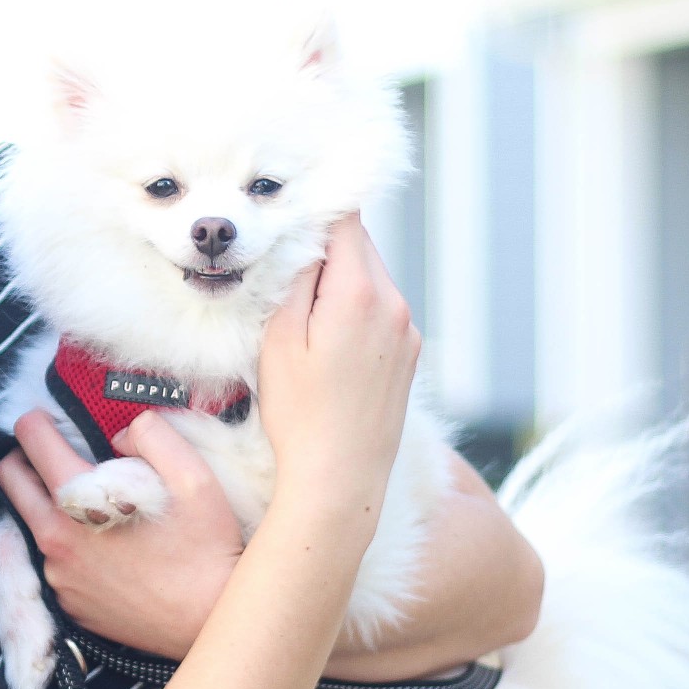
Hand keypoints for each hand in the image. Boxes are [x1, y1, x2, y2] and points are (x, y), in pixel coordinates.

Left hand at [0, 409, 245, 659]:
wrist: (212, 619)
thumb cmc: (206, 547)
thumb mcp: (192, 475)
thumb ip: (151, 435)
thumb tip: (118, 434)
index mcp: (78, 501)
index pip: (29, 440)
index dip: (38, 420)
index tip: (51, 419)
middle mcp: (55, 540)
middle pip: (9, 480)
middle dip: (25, 457)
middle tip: (57, 453)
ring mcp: (58, 576)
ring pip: (29, 522)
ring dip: (47, 503)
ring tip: (89, 501)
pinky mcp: (67, 602)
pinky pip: (52, 561)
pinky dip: (66, 544)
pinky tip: (103, 545)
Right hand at [254, 215, 419, 520]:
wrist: (342, 480)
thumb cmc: (300, 415)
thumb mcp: (279, 340)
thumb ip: (296, 279)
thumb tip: (305, 236)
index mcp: (360, 293)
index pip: (347, 219)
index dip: (317, 208)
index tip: (291, 208)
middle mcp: (395, 304)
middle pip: (360, 247)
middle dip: (324, 249)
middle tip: (284, 266)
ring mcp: (407, 330)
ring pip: (370, 279)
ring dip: (339, 282)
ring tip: (303, 315)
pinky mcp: (409, 354)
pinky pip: (380, 311)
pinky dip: (354, 310)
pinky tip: (327, 344)